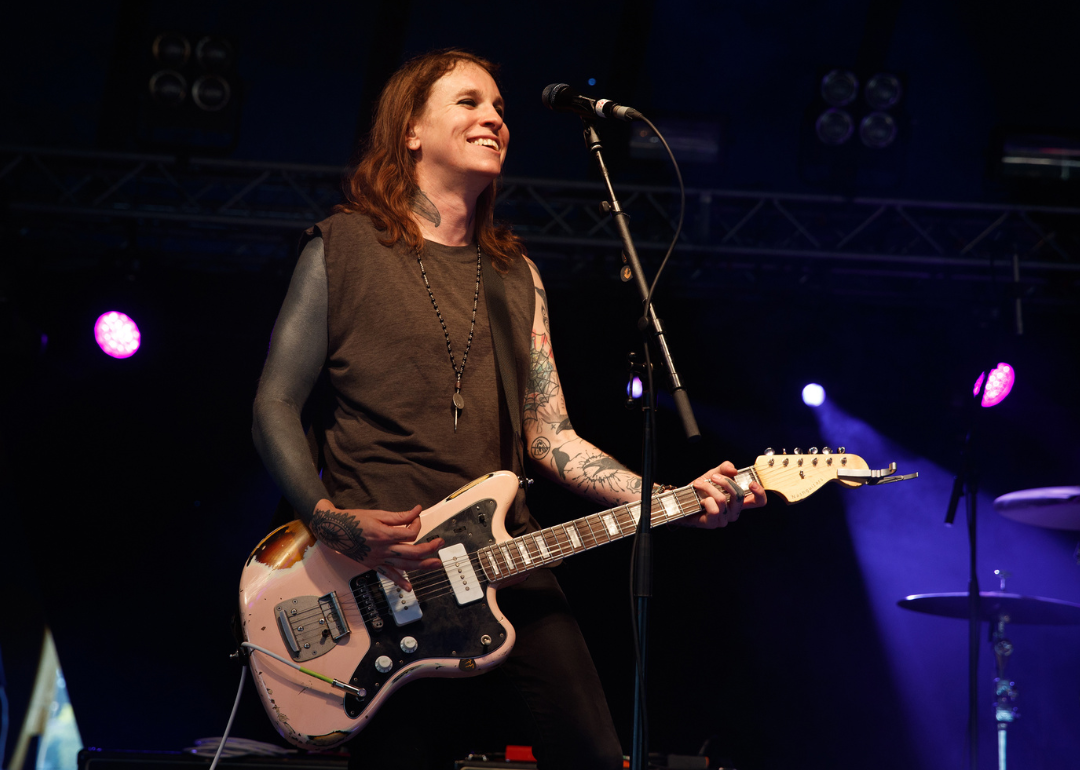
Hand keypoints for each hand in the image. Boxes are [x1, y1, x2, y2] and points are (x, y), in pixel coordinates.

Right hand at [309, 500, 444, 589]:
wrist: (334, 530)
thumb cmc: (355, 519)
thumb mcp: (378, 514)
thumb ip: (399, 516)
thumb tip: (417, 510)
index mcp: (385, 534)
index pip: (411, 533)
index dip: (418, 524)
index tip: (416, 517)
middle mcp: (383, 549)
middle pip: (412, 553)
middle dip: (430, 548)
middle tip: (440, 543)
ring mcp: (378, 559)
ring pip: (405, 566)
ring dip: (423, 566)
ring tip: (436, 565)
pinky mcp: (373, 565)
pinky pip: (388, 575)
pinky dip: (399, 582)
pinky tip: (409, 588)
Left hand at [684, 461, 766, 528]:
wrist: (682, 500)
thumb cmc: (700, 489)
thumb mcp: (714, 474)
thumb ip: (725, 468)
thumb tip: (734, 470)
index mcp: (738, 500)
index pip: (759, 501)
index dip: (759, 492)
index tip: (751, 482)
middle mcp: (734, 511)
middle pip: (739, 496)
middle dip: (725, 482)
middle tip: (713, 477)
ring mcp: (724, 519)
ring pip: (723, 500)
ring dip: (709, 488)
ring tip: (700, 485)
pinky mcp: (712, 523)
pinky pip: (714, 509)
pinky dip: (705, 500)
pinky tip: (701, 500)